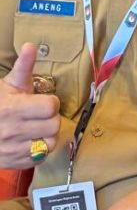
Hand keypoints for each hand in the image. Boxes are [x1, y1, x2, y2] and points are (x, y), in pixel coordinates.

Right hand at [0, 44, 60, 166]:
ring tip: (40, 127)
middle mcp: (13, 131)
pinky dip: (40, 149)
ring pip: (50, 143)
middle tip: (43, 114)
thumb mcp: (9, 84)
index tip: (44, 101)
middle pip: (54, 125)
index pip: (50, 107)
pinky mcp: (14, 163)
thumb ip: (23, 67)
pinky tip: (33, 140)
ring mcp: (13, 150)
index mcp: (13, 108)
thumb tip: (30, 45)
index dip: (51, 102)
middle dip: (52, 118)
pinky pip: (40, 158)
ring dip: (48, 135)